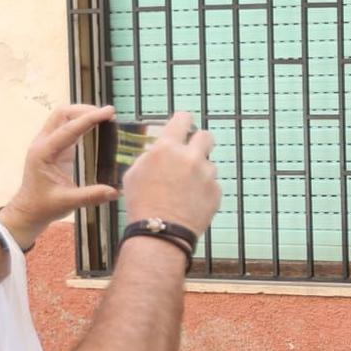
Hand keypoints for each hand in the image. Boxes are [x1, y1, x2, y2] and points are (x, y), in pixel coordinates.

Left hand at [0, 104, 120, 247]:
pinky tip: (97, 127)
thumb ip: (90, 196)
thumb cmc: (44, 206)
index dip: (90, 118)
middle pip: (62, 114)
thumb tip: (115, 191)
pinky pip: (67, 128)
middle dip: (84, 110)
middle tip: (107, 114)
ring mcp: (47, 144)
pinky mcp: (54, 148)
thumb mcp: (67, 203)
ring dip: (82, 114)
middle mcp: (43, 143)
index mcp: (43, 153)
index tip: (109, 111)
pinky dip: (81, 123)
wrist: (28, 210)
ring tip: (104, 118)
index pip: (69, 129)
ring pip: (63, 117)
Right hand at [121, 111, 220, 232]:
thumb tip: (158, 149)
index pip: (182, 119)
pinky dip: (204, 190)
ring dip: (200, 171)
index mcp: (167, 148)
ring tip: (185, 188)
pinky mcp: (216, 192)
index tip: (184, 122)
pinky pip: (212, 184)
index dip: (183, 119)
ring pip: (209, 164)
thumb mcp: (134, 173)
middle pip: (206, 136)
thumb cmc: (141, 203)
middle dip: (199, 141)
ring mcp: (206, 175)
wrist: (160, 231)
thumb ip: (150, 156)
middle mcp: (190, 157)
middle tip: (192, 151)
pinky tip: (191, 201)